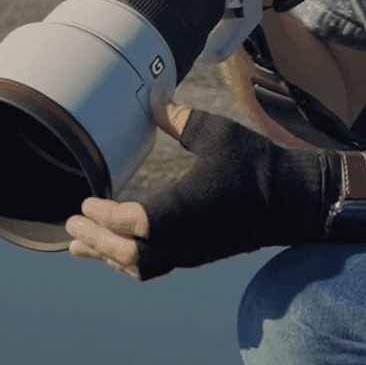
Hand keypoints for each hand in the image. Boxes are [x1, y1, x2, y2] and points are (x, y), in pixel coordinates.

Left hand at [67, 109, 344, 280]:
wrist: (292, 199)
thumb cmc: (255, 163)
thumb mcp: (217, 133)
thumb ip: (179, 118)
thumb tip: (151, 97)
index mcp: (188, 207)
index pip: (134, 222)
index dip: (105, 216)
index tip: (86, 201)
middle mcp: (187, 237)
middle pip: (130, 254)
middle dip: (97, 240)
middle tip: (72, 223)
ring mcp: (193, 251)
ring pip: (141, 266)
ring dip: (108, 255)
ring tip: (80, 244)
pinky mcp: (198, 255)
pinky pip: (156, 266)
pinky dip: (129, 261)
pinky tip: (115, 250)